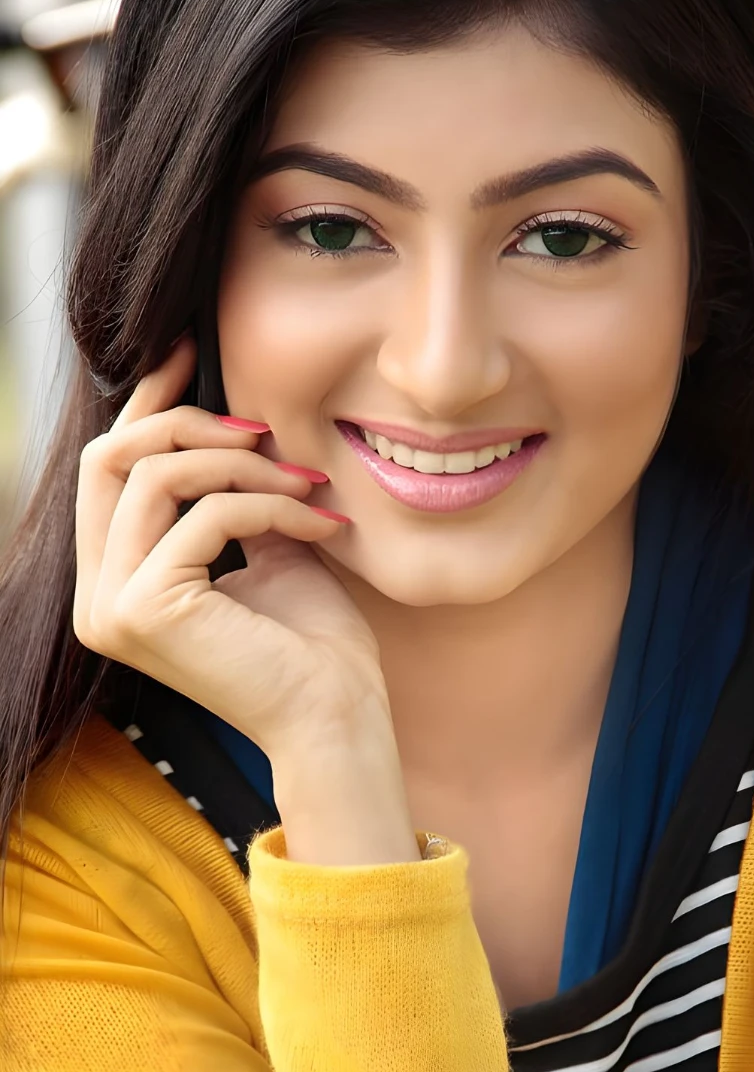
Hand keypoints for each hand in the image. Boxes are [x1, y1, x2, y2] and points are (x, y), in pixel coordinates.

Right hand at [74, 336, 392, 758]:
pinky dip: (270, 506)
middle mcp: (97, 599)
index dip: (144, 403)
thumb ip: (228, 493)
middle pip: (110, 458)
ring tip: (307, 485)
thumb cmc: (312, 647)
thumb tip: (225, 418)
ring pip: (154, 476)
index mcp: (116, 585)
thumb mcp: (264, 547)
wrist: (338, 721)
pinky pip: (204, 515)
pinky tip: (321, 526)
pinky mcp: (143, 610)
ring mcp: (111, 608)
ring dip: (242, 466)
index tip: (190, 350)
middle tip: (263, 426)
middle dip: (188, 421)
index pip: (109, 471)